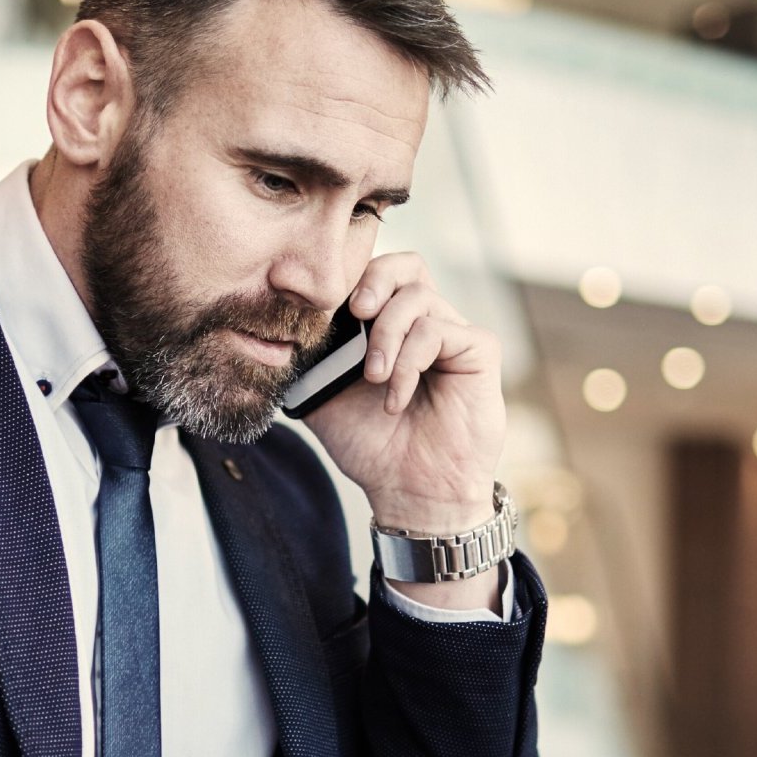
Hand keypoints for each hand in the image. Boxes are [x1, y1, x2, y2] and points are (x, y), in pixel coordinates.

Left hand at [302, 252, 506, 535]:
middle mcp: (423, 323)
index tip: (326, 305)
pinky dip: (410, 360)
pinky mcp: (479, 351)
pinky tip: (396, 397)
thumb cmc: (371, 444)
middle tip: (356, 311)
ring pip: (418, 296)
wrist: (408, 491)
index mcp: (388, 326)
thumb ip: (307, 356)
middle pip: (406, 265)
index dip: (352, 276)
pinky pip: (439, 330)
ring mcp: (453, 334)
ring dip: (387, 335)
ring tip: (374, 378)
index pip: (375, 273)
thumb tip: (278, 328)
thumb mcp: (322, 394)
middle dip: (374, 279)